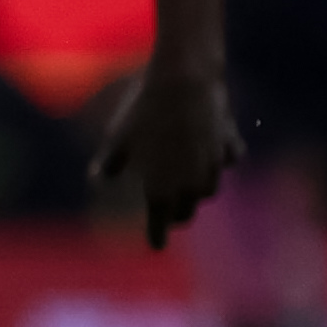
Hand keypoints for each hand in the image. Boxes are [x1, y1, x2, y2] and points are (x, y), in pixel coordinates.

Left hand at [84, 54, 241, 248]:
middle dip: (176, 214)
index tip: (156, 246)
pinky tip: (214, 156)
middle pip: (186, 212)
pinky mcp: (228, 144)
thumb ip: (108, 164)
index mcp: (161, 189)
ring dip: (196, 191)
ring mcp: (213, 166)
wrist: (183, 81)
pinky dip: (219, 162)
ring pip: (207, 190)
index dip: (156, 236)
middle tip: (168, 212)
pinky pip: (226, 161)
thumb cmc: (143, 111)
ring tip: (186, 186)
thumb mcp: (117, 138)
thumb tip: (98, 179)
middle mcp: (190, 184)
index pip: (159, 224)